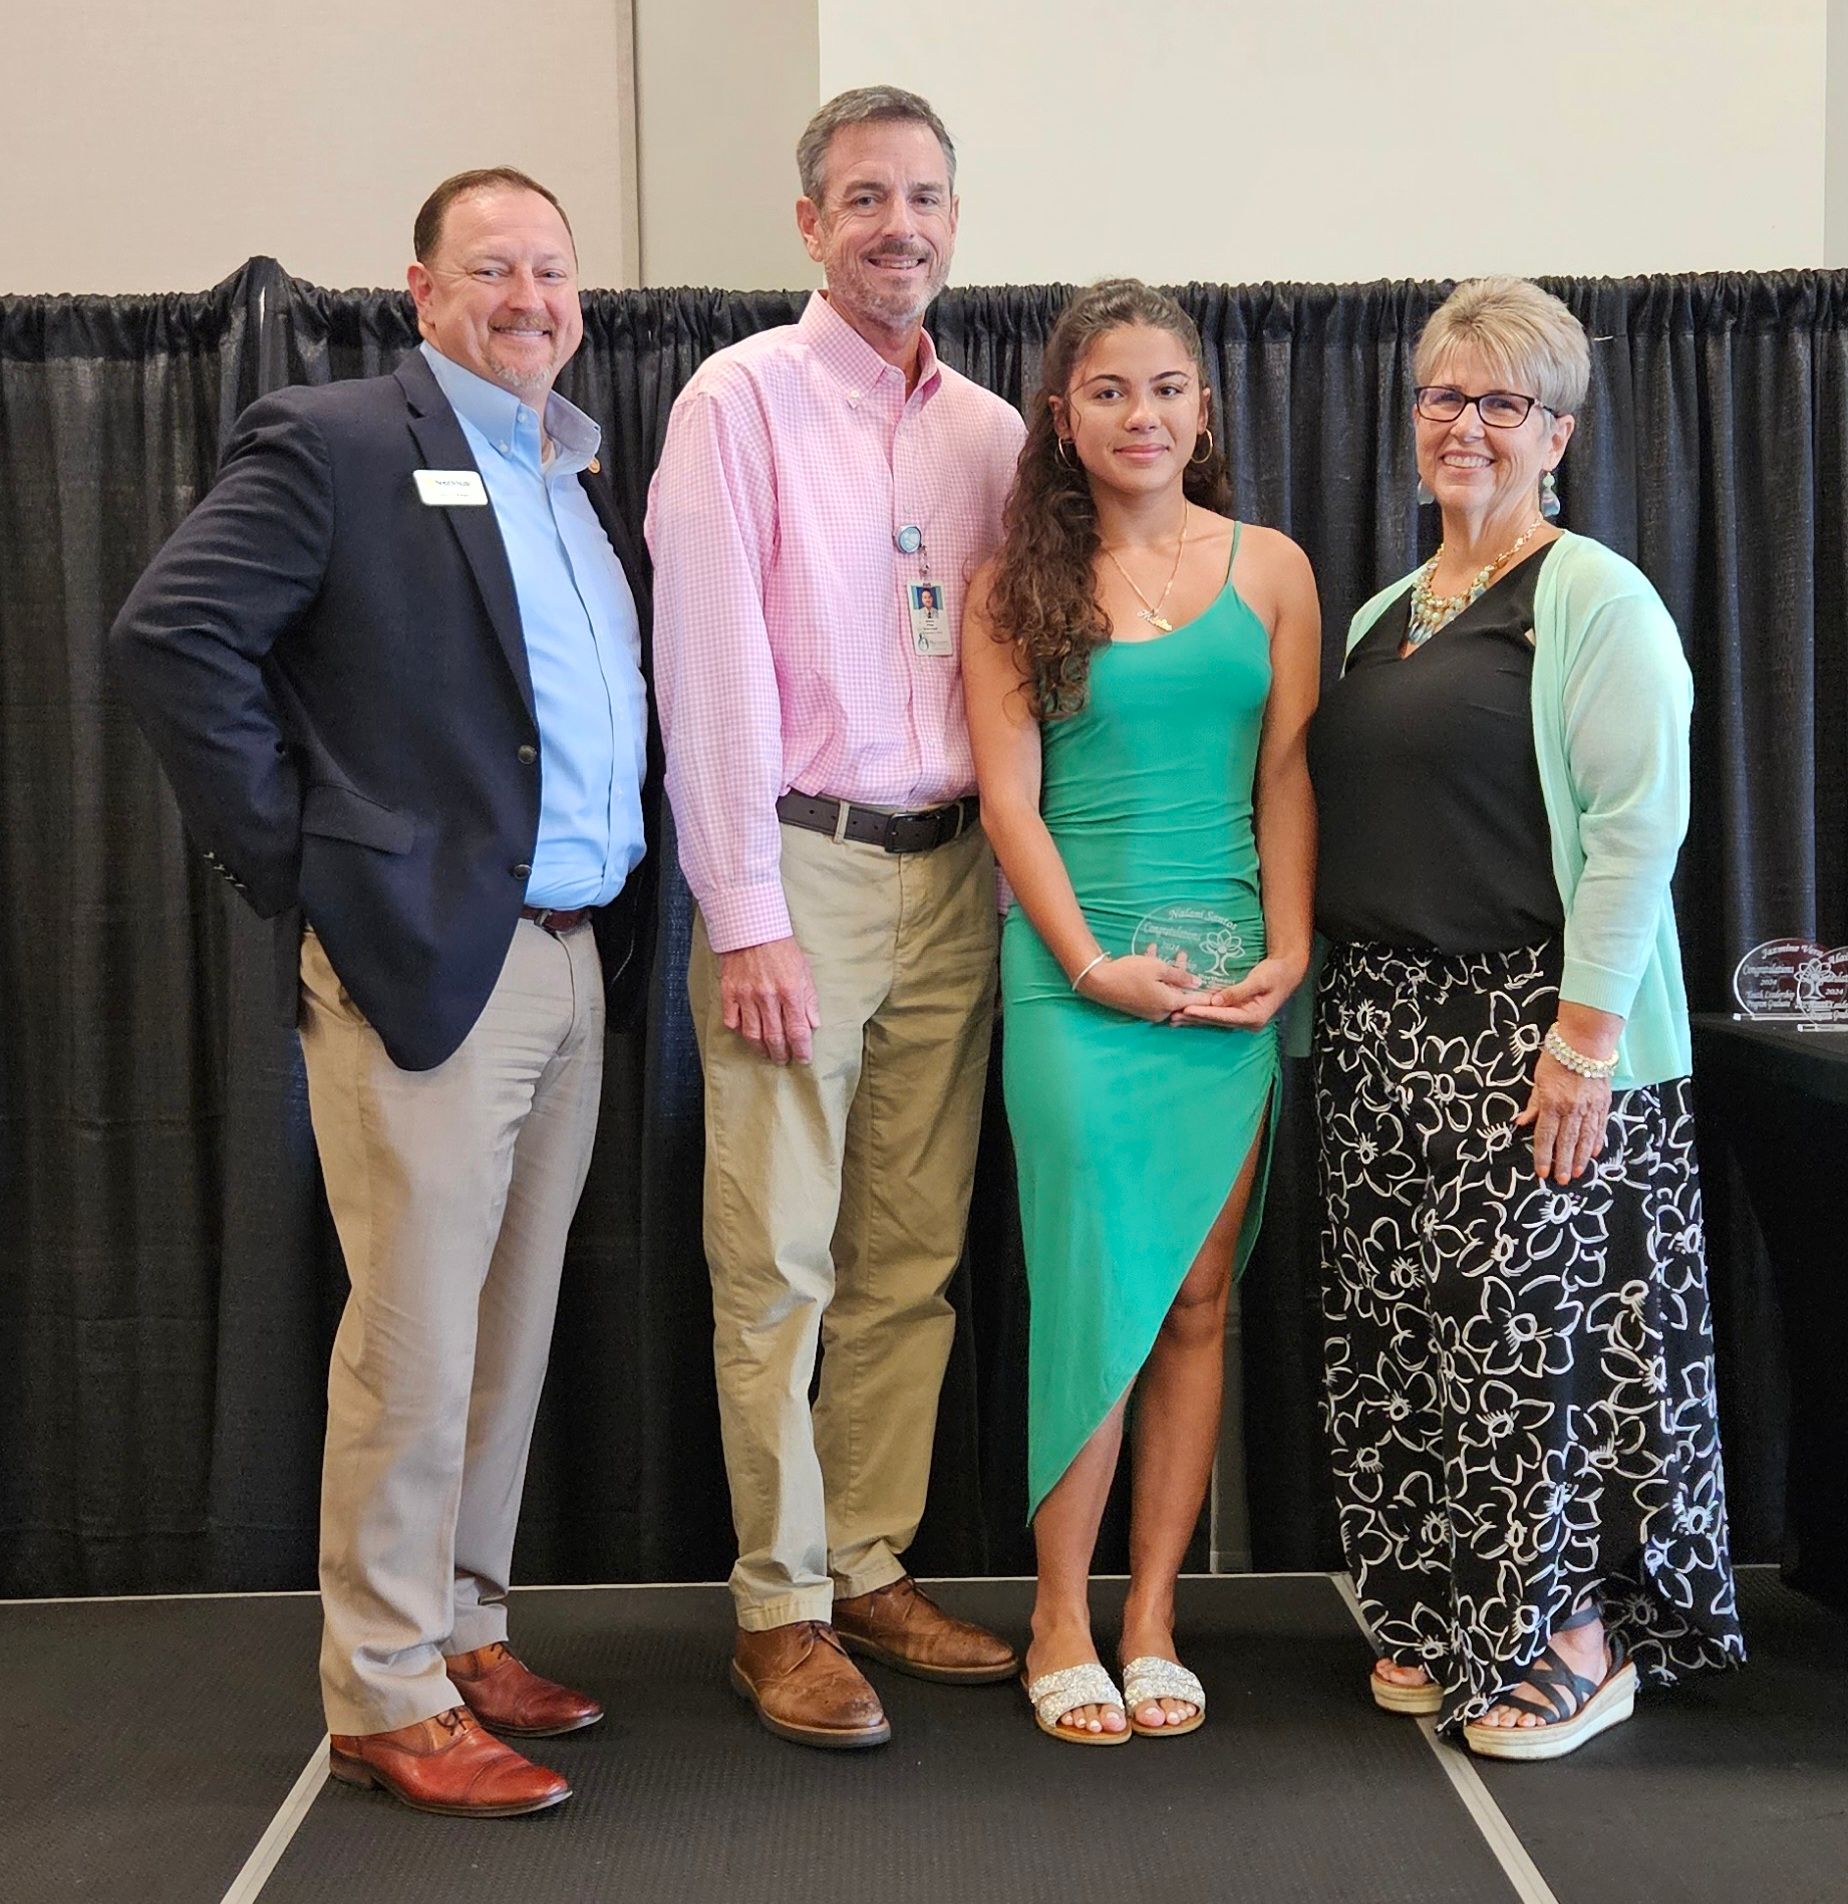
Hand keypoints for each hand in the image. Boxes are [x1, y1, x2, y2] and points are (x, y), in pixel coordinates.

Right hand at [719, 936, 820, 1063]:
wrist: (752, 928)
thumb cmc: (782, 950)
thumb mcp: (804, 972)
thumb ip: (809, 1000)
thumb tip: (814, 1024)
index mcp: (790, 991)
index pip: (797, 1031)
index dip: (801, 1049)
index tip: (803, 1058)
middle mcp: (768, 997)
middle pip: (775, 1037)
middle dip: (781, 1054)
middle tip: (783, 1059)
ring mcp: (746, 996)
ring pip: (752, 1034)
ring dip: (761, 1049)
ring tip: (766, 1053)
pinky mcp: (729, 992)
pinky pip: (732, 1021)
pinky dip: (739, 1031)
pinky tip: (746, 1034)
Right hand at [1079, 945, 1203, 1022]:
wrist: (1098, 981)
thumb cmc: (1130, 973)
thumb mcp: (1158, 968)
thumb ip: (1180, 975)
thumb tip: (1197, 982)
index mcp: (1169, 1003)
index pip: (1195, 1001)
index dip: (1208, 994)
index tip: (1220, 989)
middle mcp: (1161, 1011)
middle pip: (1180, 994)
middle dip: (1184, 974)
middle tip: (1188, 957)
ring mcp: (1148, 1010)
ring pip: (1166, 989)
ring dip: (1169, 971)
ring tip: (1174, 952)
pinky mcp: (1138, 1005)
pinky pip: (1153, 990)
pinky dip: (1155, 976)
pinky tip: (1152, 953)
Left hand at [1175, 955, 1303, 1030]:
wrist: (1288, 971)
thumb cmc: (1276, 974)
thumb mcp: (1259, 980)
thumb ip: (1238, 992)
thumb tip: (1216, 1001)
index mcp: (1254, 1017)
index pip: (1223, 1016)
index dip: (1203, 1013)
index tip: (1186, 1009)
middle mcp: (1248, 1022)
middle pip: (1216, 1021)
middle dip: (1194, 1018)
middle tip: (1172, 1016)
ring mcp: (1244, 1019)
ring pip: (1215, 1020)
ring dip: (1195, 1019)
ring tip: (1174, 1018)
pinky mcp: (1240, 1013)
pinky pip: (1218, 1015)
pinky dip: (1203, 1014)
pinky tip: (1188, 1013)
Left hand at [1514, 1051, 1611, 1183]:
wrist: (1585, 1042)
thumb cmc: (1557, 1058)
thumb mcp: (1538, 1079)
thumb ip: (1533, 1104)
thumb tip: (1521, 1123)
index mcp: (1552, 1103)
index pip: (1545, 1136)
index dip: (1543, 1155)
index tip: (1542, 1172)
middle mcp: (1572, 1108)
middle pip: (1566, 1141)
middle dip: (1564, 1163)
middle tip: (1563, 1181)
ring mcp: (1590, 1107)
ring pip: (1585, 1138)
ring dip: (1581, 1157)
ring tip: (1578, 1173)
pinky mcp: (1604, 1102)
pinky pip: (1600, 1126)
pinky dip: (1597, 1141)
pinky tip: (1595, 1153)